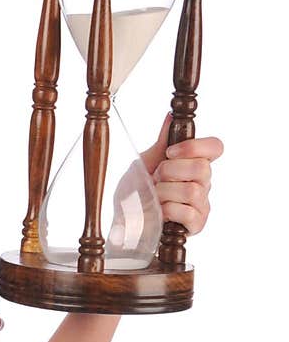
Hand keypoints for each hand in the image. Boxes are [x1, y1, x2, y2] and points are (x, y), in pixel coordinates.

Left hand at [140, 111, 224, 235]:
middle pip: (202, 167)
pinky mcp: (196, 224)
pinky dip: (168, 210)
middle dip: (170, 171)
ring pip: (192, 190)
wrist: (125, 219)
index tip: (170, 152)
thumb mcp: (145, 162)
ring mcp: (202, 204)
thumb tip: (171, 117)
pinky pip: (187, 212)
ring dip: (165, 192)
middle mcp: (203, 182)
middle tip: (156, 179)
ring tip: (155, 197)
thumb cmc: (138, 191)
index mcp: (194, 163)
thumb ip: (162, 142)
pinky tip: (161, 213)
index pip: (215, 147)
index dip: (195, 146)